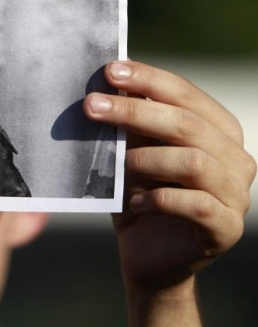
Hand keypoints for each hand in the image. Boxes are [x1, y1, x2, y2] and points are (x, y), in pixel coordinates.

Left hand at [84, 61, 254, 292]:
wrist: (145, 256)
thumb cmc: (138, 195)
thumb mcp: (131, 153)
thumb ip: (130, 124)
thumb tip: (106, 84)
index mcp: (217, 130)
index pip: (185, 94)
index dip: (148, 79)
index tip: (109, 71)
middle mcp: (235, 158)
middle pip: (187, 124)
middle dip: (134, 112)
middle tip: (91, 106)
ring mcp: (236, 195)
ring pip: (193, 162)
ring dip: (146, 159)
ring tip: (117, 166)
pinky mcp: (226, 229)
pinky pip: (196, 205)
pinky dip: (158, 199)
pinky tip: (133, 203)